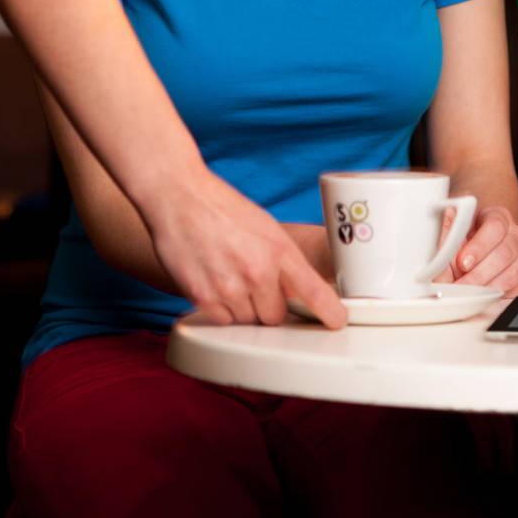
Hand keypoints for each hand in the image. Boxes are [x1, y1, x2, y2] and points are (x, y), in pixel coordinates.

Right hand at [146, 168, 346, 328]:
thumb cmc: (221, 208)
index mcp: (278, 248)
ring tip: (228, 275)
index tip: (336, 321)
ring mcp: (230, 287)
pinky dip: (220, 310)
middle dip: (268, 306)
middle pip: (275, 316)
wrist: (180, 196)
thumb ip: (279, 260)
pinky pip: (222, 321)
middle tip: (254, 283)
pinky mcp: (203, 297)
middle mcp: (258, 270)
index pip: (311, 289)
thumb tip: (294, 290)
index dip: (327, 310)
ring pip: (247, 321)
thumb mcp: (263, 227)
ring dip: (242, 308)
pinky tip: (213, 282)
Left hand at [434, 203, 517, 293]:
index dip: (479, 246)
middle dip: (479, 273)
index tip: (462, 262)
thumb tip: (445, 215)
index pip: (495, 226)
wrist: (474, 257)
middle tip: (460, 286)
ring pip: (512, 273)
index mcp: (498, 217)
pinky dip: (499, 297)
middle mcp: (515, 234)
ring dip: (487, 287)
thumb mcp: (452, 234)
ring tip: (468, 294)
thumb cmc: (463, 243)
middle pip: (505, 252)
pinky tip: (483, 298)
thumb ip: (448, 228)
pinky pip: (517, 289)